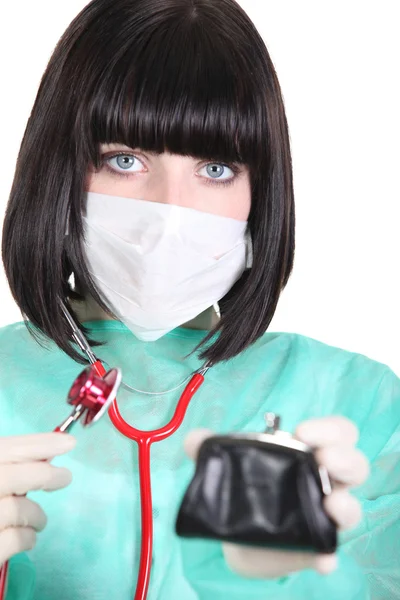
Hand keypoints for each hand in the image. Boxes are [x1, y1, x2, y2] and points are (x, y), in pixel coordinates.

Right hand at [0, 432, 75, 565]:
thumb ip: (9, 470)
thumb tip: (46, 458)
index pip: (3, 450)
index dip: (35, 444)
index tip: (67, 442)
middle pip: (7, 477)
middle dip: (43, 474)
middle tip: (65, 477)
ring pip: (16, 508)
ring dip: (37, 514)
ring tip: (39, 521)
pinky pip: (16, 539)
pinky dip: (29, 537)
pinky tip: (29, 538)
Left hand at [183, 416, 368, 578]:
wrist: (237, 533)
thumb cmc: (248, 486)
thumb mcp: (229, 463)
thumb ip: (209, 448)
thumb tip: (194, 439)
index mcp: (311, 453)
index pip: (338, 432)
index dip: (329, 428)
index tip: (302, 431)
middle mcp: (325, 482)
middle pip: (355, 465)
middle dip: (344, 458)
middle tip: (323, 460)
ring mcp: (323, 516)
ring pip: (351, 508)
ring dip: (346, 505)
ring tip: (330, 504)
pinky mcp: (314, 549)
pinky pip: (330, 554)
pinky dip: (328, 556)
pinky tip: (320, 559)